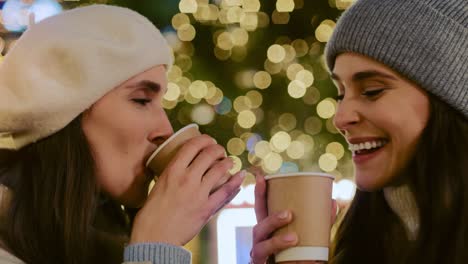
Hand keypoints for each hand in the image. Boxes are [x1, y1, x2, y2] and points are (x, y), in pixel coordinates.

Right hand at [130, 134, 244, 245]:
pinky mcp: (206, 208)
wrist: (154, 237)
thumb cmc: (151, 214)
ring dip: (228, 163)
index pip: (192, 146)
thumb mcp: (158, 186)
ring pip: (219, 170)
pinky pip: (226, 192)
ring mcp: (198, 193)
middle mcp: (187, 178)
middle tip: (220, 151)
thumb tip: (179, 168)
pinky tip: (240, 176)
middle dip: (217, 149)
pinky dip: (235, 183)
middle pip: (208, 154)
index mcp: (172, 171)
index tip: (208, 140)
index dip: (204, 139)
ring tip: (230, 162)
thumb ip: (171, 176)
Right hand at [249, 168, 336, 263]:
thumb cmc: (296, 253)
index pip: (261, 208)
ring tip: (294, 238)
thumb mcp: (306, 235)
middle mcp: (261, 238)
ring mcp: (258, 252)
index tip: (261, 177)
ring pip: (260, 243)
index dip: (259, 193)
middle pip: (259, 225)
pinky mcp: (260, 263)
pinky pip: (262, 257)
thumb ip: (318, 221)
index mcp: (269, 227)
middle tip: (289, 214)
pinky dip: (277, 251)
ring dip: (277, 239)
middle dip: (271, 218)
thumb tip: (332, 201)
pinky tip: (289, 247)